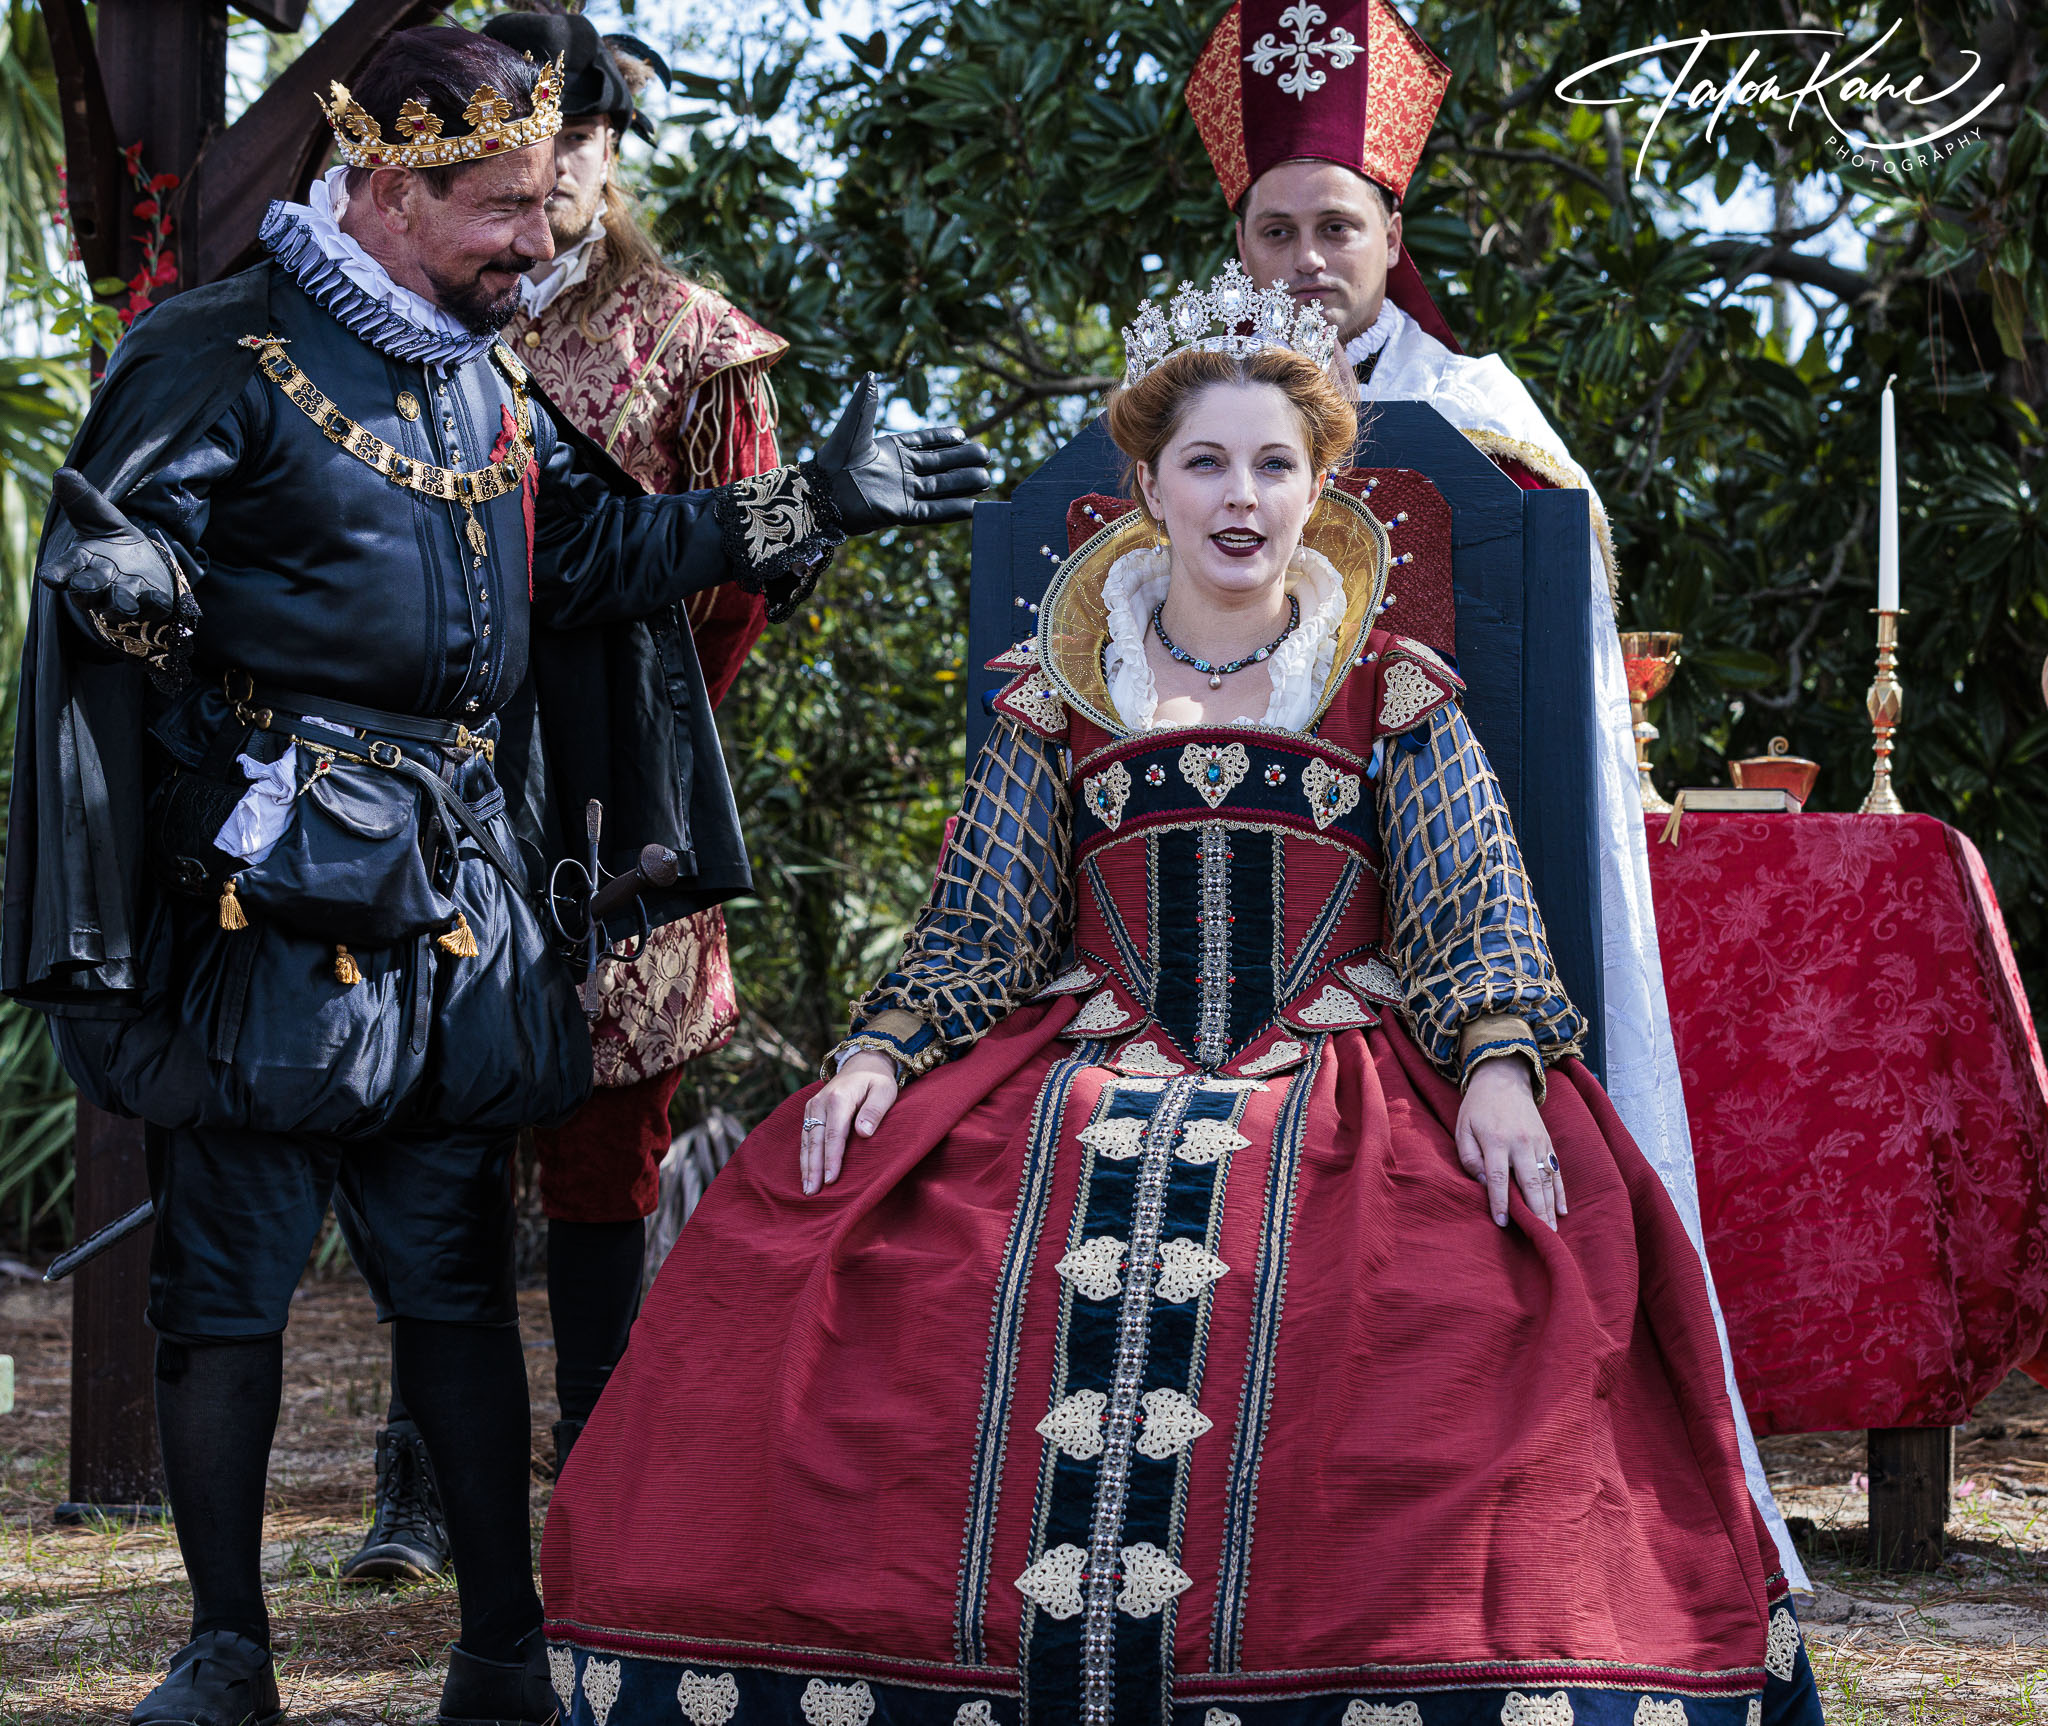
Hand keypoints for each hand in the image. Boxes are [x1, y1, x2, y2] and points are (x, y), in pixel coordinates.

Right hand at [39, 468, 190, 631]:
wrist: (148, 564)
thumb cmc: (115, 542)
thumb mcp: (103, 517)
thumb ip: (84, 500)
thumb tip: (63, 473)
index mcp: (82, 561)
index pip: (64, 568)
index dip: (56, 573)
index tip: (49, 577)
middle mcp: (99, 584)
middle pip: (88, 589)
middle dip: (87, 587)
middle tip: (85, 585)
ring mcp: (124, 597)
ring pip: (117, 604)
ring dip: (119, 603)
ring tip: (125, 603)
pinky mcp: (151, 604)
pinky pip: (152, 607)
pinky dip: (153, 603)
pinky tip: (156, 598)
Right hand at [799, 1050, 899, 1194]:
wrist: (862, 1062)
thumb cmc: (877, 1081)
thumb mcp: (884, 1091)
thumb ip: (874, 1111)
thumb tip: (863, 1133)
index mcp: (839, 1099)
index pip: (834, 1134)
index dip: (832, 1158)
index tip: (831, 1179)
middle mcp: (821, 1103)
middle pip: (815, 1141)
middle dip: (813, 1168)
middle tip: (812, 1192)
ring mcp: (813, 1107)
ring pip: (807, 1141)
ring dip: (806, 1166)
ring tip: (807, 1189)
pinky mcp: (810, 1111)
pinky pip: (805, 1137)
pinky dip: (804, 1156)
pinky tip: (805, 1173)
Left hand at [812, 374, 991, 534]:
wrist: (820, 494)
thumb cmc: (832, 459)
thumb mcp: (853, 428)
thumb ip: (866, 404)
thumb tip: (872, 374)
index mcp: (891, 450)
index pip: (925, 442)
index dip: (944, 438)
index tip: (964, 435)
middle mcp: (901, 471)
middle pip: (940, 465)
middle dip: (963, 460)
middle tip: (987, 455)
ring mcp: (902, 493)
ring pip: (941, 487)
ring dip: (964, 483)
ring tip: (988, 478)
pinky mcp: (901, 513)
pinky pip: (932, 511)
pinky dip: (953, 509)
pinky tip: (973, 506)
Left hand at [1454, 1057, 1564, 1230]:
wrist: (1502, 1079)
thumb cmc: (1477, 1108)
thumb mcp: (1462, 1128)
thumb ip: (1469, 1157)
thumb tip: (1482, 1183)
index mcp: (1495, 1141)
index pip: (1498, 1178)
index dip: (1500, 1202)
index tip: (1503, 1223)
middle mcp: (1520, 1143)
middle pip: (1529, 1183)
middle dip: (1534, 1212)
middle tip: (1540, 1236)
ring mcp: (1537, 1142)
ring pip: (1546, 1180)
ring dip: (1550, 1207)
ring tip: (1552, 1230)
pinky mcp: (1547, 1141)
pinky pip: (1556, 1170)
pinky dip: (1561, 1191)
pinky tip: (1562, 1210)